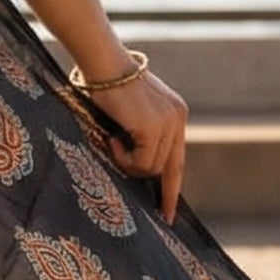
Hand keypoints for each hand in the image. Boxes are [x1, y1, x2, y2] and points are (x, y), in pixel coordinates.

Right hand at [90, 64, 188, 222]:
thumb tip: (134, 167)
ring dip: (129, 164)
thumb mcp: (128, 111)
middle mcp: (177, 118)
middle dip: (165, 194)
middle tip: (163, 217)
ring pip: (152, 169)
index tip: (169, 210)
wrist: (102, 62)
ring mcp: (168, 123)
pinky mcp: (154, 128)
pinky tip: (113, 139)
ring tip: (112, 144)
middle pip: (172, 167)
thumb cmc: (104, 82)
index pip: (177, 155)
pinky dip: (124, 157)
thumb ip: (138, 133)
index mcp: (174, 112)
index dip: (172, 184)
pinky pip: (142, 163)